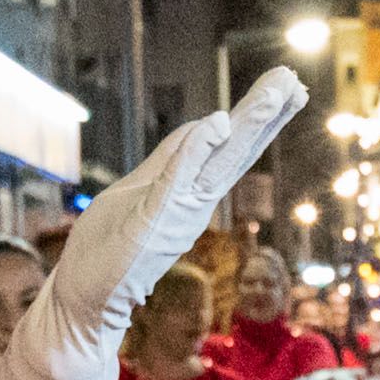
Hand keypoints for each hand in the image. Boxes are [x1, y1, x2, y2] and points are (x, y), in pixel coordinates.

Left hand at [67, 70, 307, 321]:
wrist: (85, 299)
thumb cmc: (108, 247)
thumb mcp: (141, 188)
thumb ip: (171, 159)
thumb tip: (204, 125)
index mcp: (191, 192)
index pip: (229, 145)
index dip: (256, 114)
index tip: (286, 85)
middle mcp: (194, 202)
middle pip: (236, 150)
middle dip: (266, 114)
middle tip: (294, 80)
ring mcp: (177, 212)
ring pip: (220, 161)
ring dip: (249, 124)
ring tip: (278, 92)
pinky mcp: (153, 221)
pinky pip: (177, 180)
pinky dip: (198, 152)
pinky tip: (217, 124)